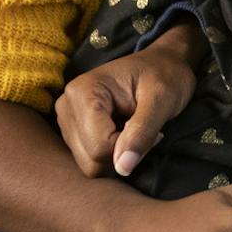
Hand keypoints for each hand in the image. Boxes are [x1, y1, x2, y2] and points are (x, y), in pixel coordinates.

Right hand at [54, 24, 204, 177]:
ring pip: (89, 164)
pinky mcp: (73, 131)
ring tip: (133, 128)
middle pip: (90, 160)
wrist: (162, 64)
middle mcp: (66, 106)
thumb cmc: (165, 75)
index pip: (99, 146)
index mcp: (83, 92)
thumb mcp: (162, 100)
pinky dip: (111, 154)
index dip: (129, 147)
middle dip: (121, 154)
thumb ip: (142, 132)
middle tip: (143, 128)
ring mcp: (66, 119)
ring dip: (117, 155)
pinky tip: (123, 132)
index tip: (149, 125)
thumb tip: (123, 168)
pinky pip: (90, 160)